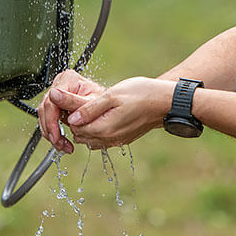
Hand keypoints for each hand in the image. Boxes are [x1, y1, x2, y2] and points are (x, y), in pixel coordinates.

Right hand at [37, 69, 104, 153]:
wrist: (108, 105)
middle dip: (51, 129)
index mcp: (68, 79)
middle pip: (45, 109)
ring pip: (44, 115)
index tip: (56, 135)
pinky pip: (47, 118)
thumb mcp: (91, 102)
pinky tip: (61, 140)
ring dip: (51, 133)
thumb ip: (72, 101)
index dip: (51, 121)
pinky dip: (53, 131)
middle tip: (59, 143)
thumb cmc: (103, 101)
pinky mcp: (56, 103)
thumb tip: (54, 95)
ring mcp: (57, 93)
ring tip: (62, 144)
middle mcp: (60, 84)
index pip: (51, 102)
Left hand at [55, 77, 174, 149]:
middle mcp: (108, 139)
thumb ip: (89, 108)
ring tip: (91, 107)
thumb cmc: (141, 94)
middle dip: (76, 120)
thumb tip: (70, 117)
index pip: (74, 127)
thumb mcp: (112, 95)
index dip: (70, 112)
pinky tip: (102, 115)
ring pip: (89, 138)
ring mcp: (116, 141)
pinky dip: (96, 129)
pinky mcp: (122, 139)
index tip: (74, 99)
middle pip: (80, 134)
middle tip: (82, 101)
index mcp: (104, 129)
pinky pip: (101, 139)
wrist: (165, 102)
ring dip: (86, 125)